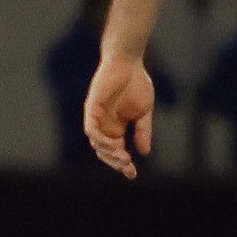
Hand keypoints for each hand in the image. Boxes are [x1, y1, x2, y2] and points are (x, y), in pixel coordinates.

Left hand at [84, 52, 154, 179]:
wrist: (129, 62)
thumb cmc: (136, 83)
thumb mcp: (143, 113)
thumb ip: (142, 132)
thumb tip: (144, 153)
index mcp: (115, 127)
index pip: (115, 151)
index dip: (122, 164)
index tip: (133, 175)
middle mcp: (104, 124)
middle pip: (104, 150)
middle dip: (115, 162)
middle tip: (128, 167)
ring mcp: (96, 116)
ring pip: (96, 142)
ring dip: (109, 152)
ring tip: (123, 157)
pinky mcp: (92, 106)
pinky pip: (91, 127)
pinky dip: (99, 137)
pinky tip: (113, 142)